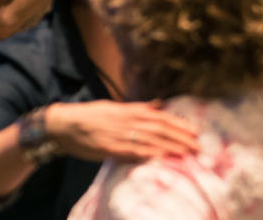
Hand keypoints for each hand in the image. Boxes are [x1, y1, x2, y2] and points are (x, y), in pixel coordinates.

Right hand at [44, 100, 198, 161]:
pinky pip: (133, 151)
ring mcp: (120, 134)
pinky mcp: (110, 147)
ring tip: (187, 152)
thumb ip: (139, 107)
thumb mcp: (116, 106)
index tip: (195, 131)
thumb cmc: (91, 115)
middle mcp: (129, 120)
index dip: (179, 124)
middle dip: (181, 137)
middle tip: (198, 145)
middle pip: (161, 129)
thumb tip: (158, 104)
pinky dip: (148, 154)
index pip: (162, 117)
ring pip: (151, 140)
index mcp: (131, 110)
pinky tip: (161, 158)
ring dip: (170, 146)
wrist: (64, 123)